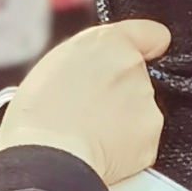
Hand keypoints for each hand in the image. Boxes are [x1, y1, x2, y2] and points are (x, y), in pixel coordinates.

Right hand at [1, 14, 169, 188]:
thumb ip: (88, 56)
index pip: (152, 34)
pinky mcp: (150, 137)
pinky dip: (126, 147)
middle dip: (119, 91)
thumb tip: (96, 65)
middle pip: (138, 77)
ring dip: (122, 120)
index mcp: (110, 43)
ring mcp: (146, 104)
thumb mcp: (55, 63)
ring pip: (140, 110)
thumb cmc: (39, 112)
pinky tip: (100, 149)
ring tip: (88, 132)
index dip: (147, 44)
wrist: (49, 156)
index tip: (147, 51)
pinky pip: (141, 141)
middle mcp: (134, 70)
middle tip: (88, 108)